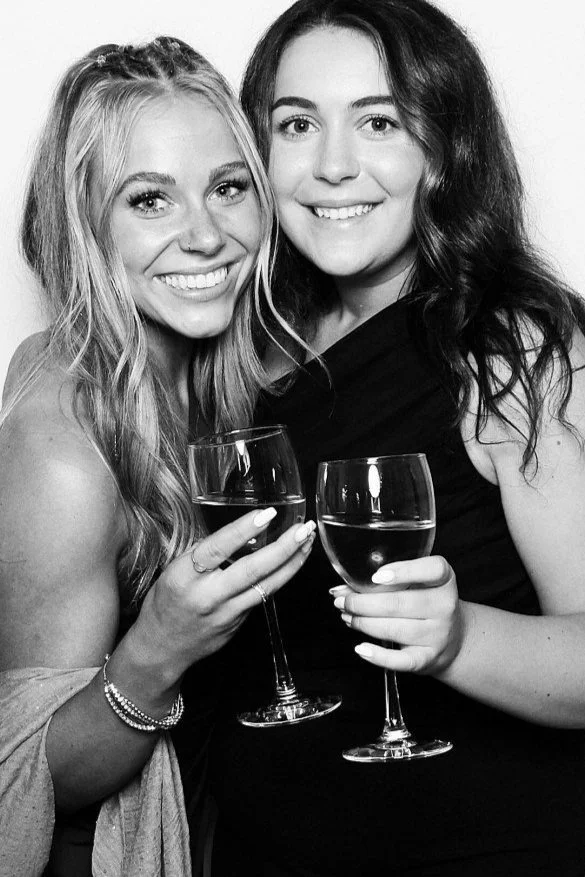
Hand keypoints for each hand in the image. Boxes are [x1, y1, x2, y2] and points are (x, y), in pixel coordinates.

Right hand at [133, 509, 315, 676]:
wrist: (162, 648)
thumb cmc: (166, 601)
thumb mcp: (175, 570)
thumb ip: (205, 553)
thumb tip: (241, 530)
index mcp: (184, 576)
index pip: (217, 548)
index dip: (244, 529)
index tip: (268, 513)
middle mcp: (207, 596)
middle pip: (251, 570)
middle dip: (283, 548)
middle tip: (303, 529)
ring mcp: (226, 614)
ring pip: (266, 587)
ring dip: (292, 563)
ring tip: (307, 542)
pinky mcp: (238, 625)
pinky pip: (262, 597)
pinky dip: (280, 577)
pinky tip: (293, 562)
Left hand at [331, 556, 462, 674]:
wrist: (453, 640)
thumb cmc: (425, 605)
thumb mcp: (415, 585)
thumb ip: (384, 581)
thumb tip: (341, 589)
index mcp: (444, 580)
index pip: (433, 569)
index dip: (403, 571)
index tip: (375, 577)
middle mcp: (445, 606)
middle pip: (399, 603)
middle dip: (363, 603)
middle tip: (342, 601)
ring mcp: (438, 634)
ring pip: (395, 629)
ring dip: (363, 623)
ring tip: (347, 617)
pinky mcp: (428, 658)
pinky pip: (401, 660)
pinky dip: (377, 656)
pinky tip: (361, 648)